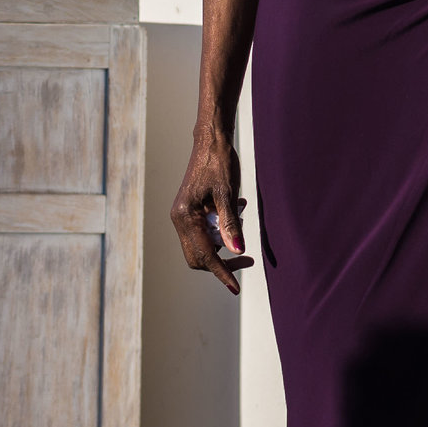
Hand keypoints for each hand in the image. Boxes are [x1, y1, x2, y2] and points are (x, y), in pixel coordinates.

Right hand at [170, 136, 252, 292]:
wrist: (212, 139)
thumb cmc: (220, 162)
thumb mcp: (228, 194)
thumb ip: (231, 225)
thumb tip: (238, 251)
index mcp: (185, 216)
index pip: (205, 255)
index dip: (222, 273)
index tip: (236, 287)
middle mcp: (179, 219)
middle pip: (199, 257)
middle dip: (223, 261)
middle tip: (248, 258)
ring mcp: (182, 215)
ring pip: (202, 244)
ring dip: (223, 240)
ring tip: (242, 215)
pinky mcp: (188, 210)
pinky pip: (203, 230)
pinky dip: (220, 228)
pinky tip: (237, 209)